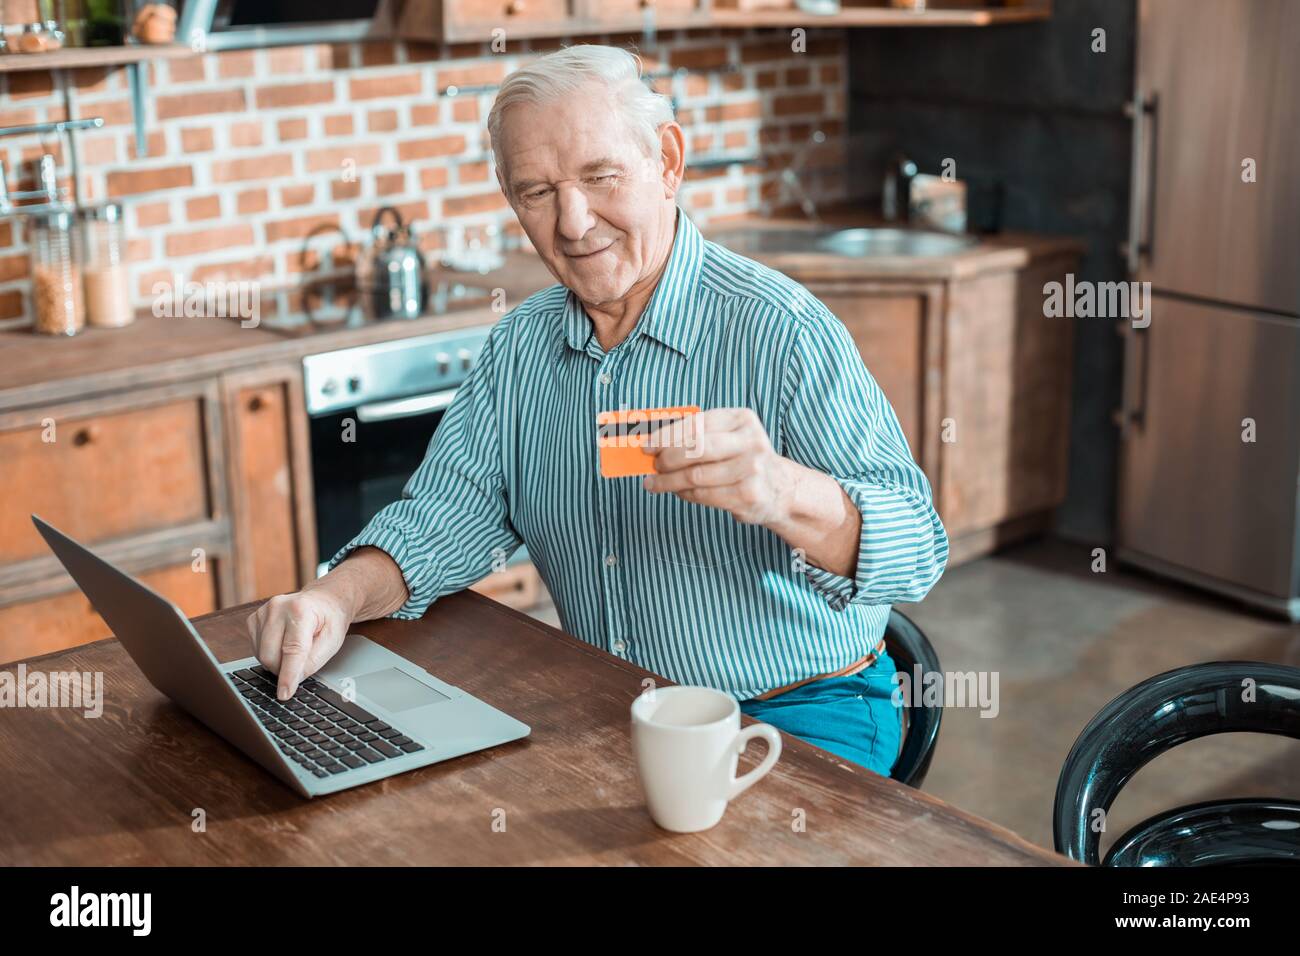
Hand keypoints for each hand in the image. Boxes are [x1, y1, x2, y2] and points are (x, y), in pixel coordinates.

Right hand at [246, 586, 352, 700]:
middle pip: (270, 655)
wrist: (324, 600)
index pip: (292, 650)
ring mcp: (263, 612)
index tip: (284, 694)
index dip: (288, 675)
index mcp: (300, 610)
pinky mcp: (253, 619)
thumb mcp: (332, 642)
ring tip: (295, 650)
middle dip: (283, 669)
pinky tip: (283, 645)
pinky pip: (255, 649)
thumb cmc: (330, 620)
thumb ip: (312, 662)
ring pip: (260, 655)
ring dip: (276, 662)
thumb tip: (291, 681)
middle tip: (301, 665)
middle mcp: (277, 608)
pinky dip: (269, 654)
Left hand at [643, 408, 795, 524]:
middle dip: (667, 458)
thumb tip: (653, 442)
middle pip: (696, 449)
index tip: (646, 445)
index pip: (696, 424)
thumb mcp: (728, 437)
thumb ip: (697, 435)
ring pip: (696, 476)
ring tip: (655, 483)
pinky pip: (704, 495)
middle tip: (653, 465)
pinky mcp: (747, 496)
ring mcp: (751, 470)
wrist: (779, 488)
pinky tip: (677, 491)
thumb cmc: (742, 458)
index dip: (665, 435)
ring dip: (669, 481)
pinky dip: (684, 494)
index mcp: (742, 419)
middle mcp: (750, 442)